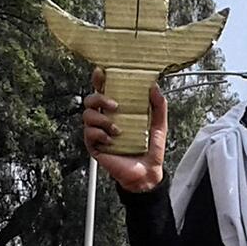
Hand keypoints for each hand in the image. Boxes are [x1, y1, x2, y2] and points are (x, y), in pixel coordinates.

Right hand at [83, 67, 167, 192]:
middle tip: (115, 105)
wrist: (147, 172)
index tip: (101, 72)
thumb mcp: (159, 124)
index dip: (100, 80)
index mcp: (118, 111)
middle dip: (99, 98)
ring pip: (87, 115)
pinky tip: (112, 141)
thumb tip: (155, 87)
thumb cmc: (150, 149)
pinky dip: (100, 135)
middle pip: (90, 99)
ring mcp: (99, 132)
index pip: (105, 90)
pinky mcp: (95, 146)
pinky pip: (89, 134)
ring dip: (102, 119)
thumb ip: (158, 105)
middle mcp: (106, 119)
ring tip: (117, 130)